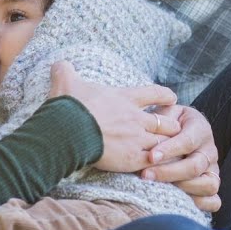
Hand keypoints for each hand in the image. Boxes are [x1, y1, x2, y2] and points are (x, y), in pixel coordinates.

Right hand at [48, 61, 179, 172]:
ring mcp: (136, 139)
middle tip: (172, 129)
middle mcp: (135, 118)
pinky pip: (153, 161)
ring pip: (163, 143)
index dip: (164, 95)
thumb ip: (64, 71)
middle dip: (170, 126)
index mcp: (125, 98)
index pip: (154, 93)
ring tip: (168, 151)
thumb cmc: (69, 106)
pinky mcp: (131, 158)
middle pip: (165, 122)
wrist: (67, 131)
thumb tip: (57, 63)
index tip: (172, 98)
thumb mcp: (65, 81)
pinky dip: (157, 163)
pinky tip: (157, 166)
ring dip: (165, 146)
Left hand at [141, 104, 220, 213]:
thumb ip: (160, 119)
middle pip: (195, 166)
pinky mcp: (211, 186)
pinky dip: (199, 204)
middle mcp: (209, 151)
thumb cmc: (167, 123)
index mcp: (200, 129)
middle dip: (169, 173)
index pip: (188, 141)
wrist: (177, 130)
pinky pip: (213, 201)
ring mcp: (212, 170)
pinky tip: (177, 202)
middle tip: (145, 175)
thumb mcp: (165, 114)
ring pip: (208, 185)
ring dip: (183, 189)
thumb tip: (148, 127)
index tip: (150, 156)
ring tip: (159, 189)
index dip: (170, 150)